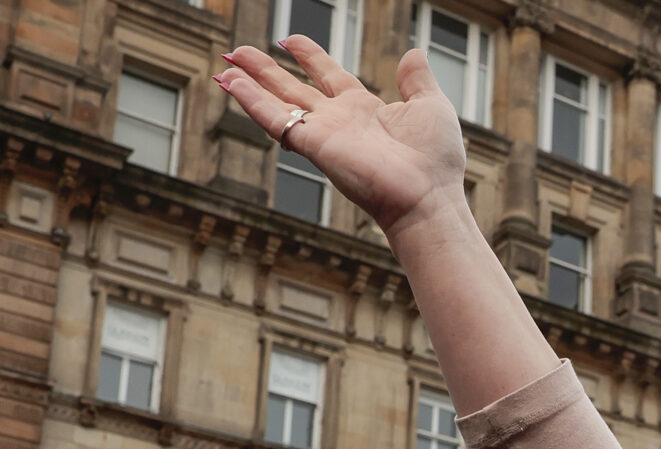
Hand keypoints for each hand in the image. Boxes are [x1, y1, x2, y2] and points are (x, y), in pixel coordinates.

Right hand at [215, 39, 467, 237]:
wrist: (428, 196)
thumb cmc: (435, 161)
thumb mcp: (431, 105)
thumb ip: (417, 79)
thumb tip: (414, 53)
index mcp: (364, 109)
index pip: (329, 75)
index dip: (309, 56)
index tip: (290, 40)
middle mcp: (339, 120)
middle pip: (293, 88)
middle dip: (266, 69)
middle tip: (239, 50)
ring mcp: (323, 133)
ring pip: (277, 103)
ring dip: (249, 84)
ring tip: (224, 66)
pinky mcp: (313, 144)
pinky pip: (275, 119)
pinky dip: (251, 101)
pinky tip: (231, 84)